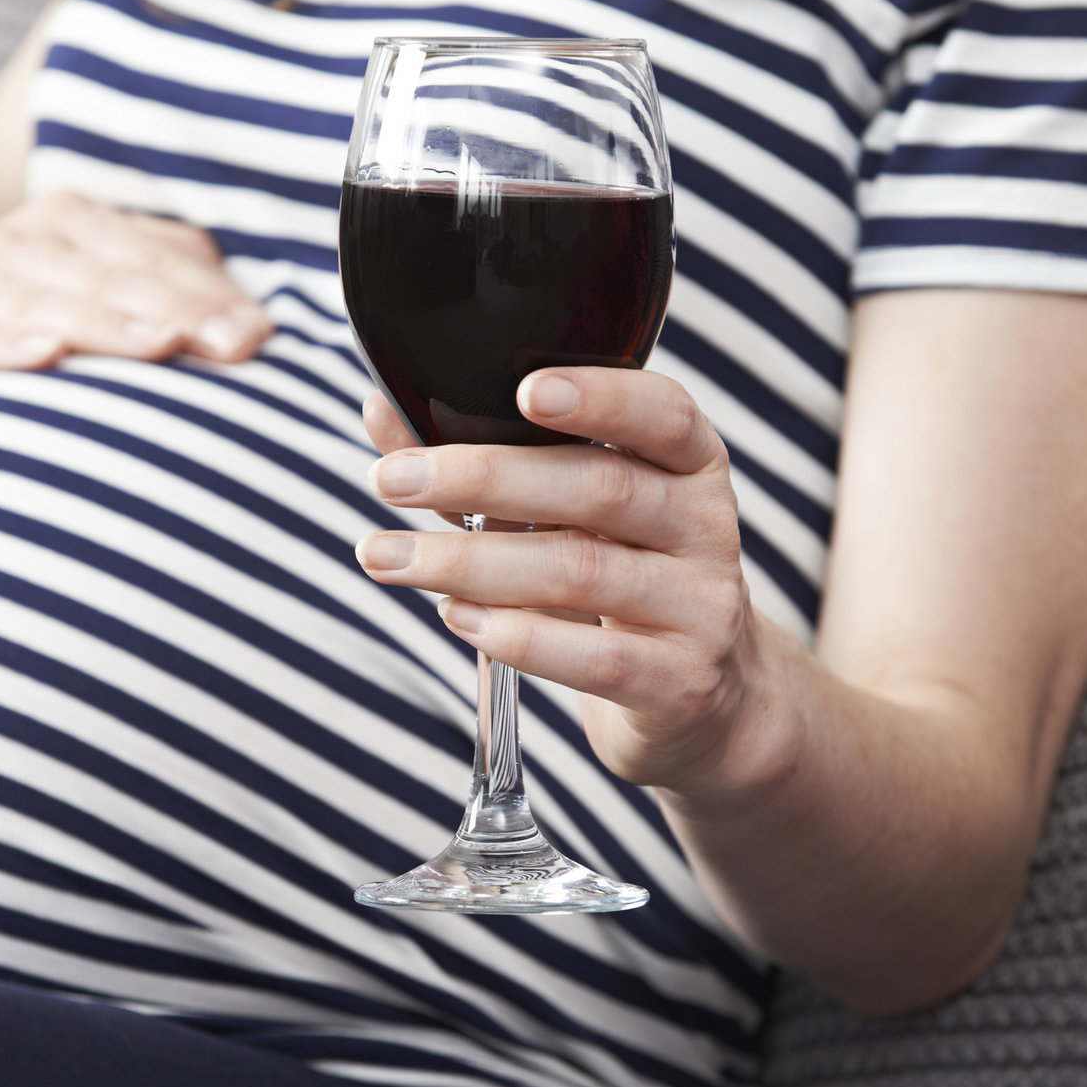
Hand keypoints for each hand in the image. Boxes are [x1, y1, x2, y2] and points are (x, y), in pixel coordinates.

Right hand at [0, 191, 271, 432]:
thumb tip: (256, 326)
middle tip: (230, 346)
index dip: (209, 296)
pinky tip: (45, 356)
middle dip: (176, 310)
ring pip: (50, 303)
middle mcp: (26, 242)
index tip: (256, 337)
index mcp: (77, 226)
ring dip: (107, 324)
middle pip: (114, 277)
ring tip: (158, 345)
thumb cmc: (23, 324)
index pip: (157, 258)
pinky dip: (5, 346)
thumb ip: (170, 294)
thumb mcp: (96, 297)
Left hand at [356, 370, 780, 795]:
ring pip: (581, 570)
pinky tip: (455, 615)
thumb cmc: (615, 576)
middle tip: (390, 479)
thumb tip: (381, 410)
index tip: (522, 390)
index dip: (600, 397)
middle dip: (483, 478)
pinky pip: (594, 655)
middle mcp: (705, 526)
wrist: (700, 697)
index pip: (664, 413)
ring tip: (388, 556)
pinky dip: (517, 634)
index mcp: (688, 464)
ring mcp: (700, 607)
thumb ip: (483, 459)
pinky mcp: (679, 680)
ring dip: (468, 561)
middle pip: (600, 488)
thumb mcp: (563, 512)